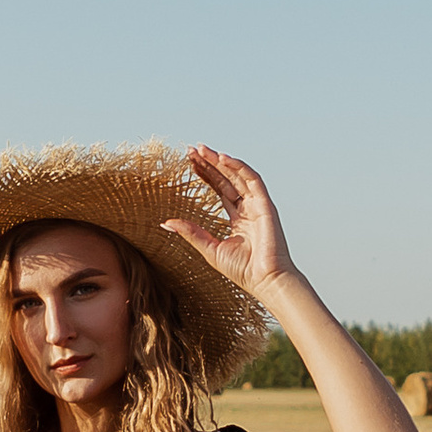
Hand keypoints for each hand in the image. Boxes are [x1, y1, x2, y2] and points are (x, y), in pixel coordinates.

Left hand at [166, 145, 294, 297]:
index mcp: (238, 218)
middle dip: (209, 164)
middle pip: (227, 179)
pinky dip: (238, 167)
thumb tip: (166, 223)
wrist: (265, 281)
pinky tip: (222, 158)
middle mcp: (248, 208)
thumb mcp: (210, 248)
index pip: (219, 189)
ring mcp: (258, 205)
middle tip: (191, 150)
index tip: (189, 163)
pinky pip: (252, 180)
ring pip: (237, 175)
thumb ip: (191, 232)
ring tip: (202, 150)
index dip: (205, 175)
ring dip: (220, 161)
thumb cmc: (243, 270)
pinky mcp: (266, 205)